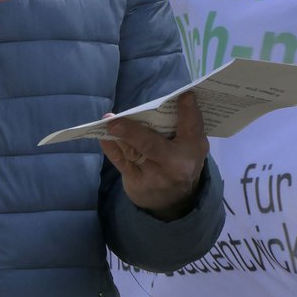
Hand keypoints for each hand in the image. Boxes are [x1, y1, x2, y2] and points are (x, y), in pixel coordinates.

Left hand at [100, 92, 208, 220]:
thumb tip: (170, 99)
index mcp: (193, 150)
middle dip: (133, 132)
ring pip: (133, 151)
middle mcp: (175, 165)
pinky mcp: (137, 184)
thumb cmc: (180, 160)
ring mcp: (155, 177)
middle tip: (116, 120)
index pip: (192, 127)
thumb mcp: (189, 146)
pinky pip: (122, 162)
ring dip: (119, 135)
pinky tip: (104, 137)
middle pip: (152, 145)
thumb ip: (182, 125)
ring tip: (109, 122)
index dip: (188, 111)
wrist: (174, 201)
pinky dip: (111, 148)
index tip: (185, 95)